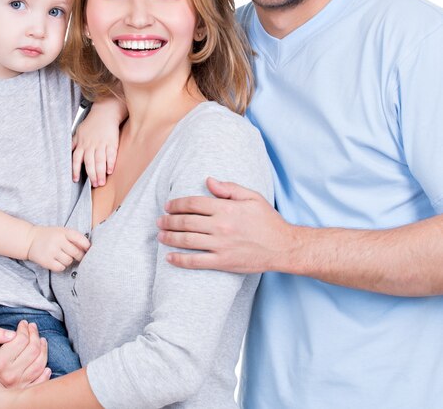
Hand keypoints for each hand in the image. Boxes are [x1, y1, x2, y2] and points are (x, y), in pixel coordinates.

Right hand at [0, 321, 50, 388]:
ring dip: (42, 347)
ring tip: (40, 339)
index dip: (24, 328)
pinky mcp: (24, 390)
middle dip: (34, 334)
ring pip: (40, 362)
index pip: (21, 339)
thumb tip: (12, 334)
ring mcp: (18, 385)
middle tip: (32, 327)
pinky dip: (45, 368)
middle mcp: (9, 376)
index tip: (23, 323)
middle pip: (33, 349)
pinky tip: (42, 357)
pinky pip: (41, 378)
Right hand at [27, 226, 89, 271]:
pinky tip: (57, 261)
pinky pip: (61, 268)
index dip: (86, 245)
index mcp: (63, 232)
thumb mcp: (62, 232)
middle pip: (76, 252)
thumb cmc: (51, 236)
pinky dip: (61, 266)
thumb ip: (75, 238)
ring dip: (69, 261)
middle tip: (78, 256)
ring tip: (63, 256)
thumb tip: (88, 249)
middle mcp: (57, 241)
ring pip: (69, 261)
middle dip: (80, 256)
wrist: (31, 240)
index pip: (79, 238)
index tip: (88, 249)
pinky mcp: (46, 261)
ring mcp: (51, 251)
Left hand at [72, 97, 125, 186]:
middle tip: (94, 185)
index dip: (75, 170)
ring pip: (100, 161)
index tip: (76, 180)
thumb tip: (66, 152)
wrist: (105, 112)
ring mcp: (101, 144)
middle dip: (92, 175)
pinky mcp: (112, 142)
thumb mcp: (78, 132)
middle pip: (90, 163)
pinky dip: (110, 163)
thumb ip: (73, 144)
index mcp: (82, 144)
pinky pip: (111, 154)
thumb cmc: (91, 124)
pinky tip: (110, 171)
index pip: (76, 159)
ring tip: (102, 182)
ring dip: (100, 173)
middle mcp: (90, 145)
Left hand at [157, 177, 292, 273]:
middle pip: (186, 221)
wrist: (283, 247)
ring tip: (160, 235)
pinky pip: (196, 261)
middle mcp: (220, 226)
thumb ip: (228, 188)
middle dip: (169, 221)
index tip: (168, 206)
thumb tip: (207, 181)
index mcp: (226, 208)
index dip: (177, 204)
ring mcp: (220, 245)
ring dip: (170, 237)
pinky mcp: (222, 262)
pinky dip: (180, 260)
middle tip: (160, 221)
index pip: (193, 203)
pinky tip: (169, 258)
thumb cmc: (267, 220)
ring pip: (187, 241)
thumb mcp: (251, 197)